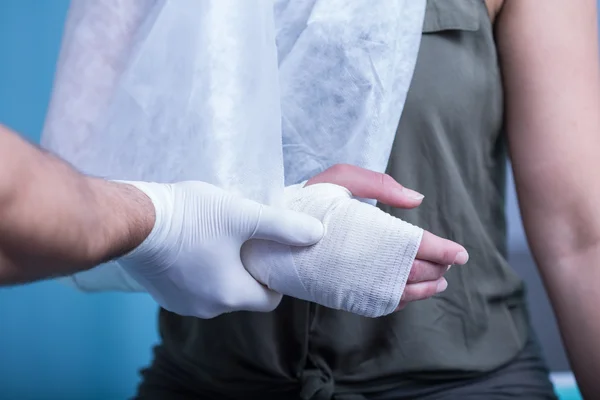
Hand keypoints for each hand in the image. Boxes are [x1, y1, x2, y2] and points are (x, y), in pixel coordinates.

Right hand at [116, 181, 323, 318]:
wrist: (133, 220)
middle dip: (248, 271)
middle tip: (246, 240)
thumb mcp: (243, 215)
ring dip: (222, 270)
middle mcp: (207, 309)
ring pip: (216, 291)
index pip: (269, 299)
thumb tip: (317, 233)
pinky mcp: (161, 295)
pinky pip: (192, 287)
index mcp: (231, 295)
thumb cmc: (191, 217)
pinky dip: (198, 271)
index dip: (275, 277)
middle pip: (242, 295)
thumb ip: (283, 226)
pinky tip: (193, 246)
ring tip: (219, 239)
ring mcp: (181, 304)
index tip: (270, 254)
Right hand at [306, 164, 467, 309]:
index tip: (461, 253)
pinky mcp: (343, 295)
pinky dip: (401, 301)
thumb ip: (380, 185)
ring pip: (400, 293)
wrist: (267, 236)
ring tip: (440, 282)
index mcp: (365, 230)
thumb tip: (417, 199)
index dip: (442, 250)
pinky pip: (379, 304)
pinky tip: (410, 294)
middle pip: (412, 271)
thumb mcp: (339, 179)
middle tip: (451, 263)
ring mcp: (352, 283)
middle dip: (437, 268)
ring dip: (425, 288)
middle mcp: (362, 262)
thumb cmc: (306, 203)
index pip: (414, 245)